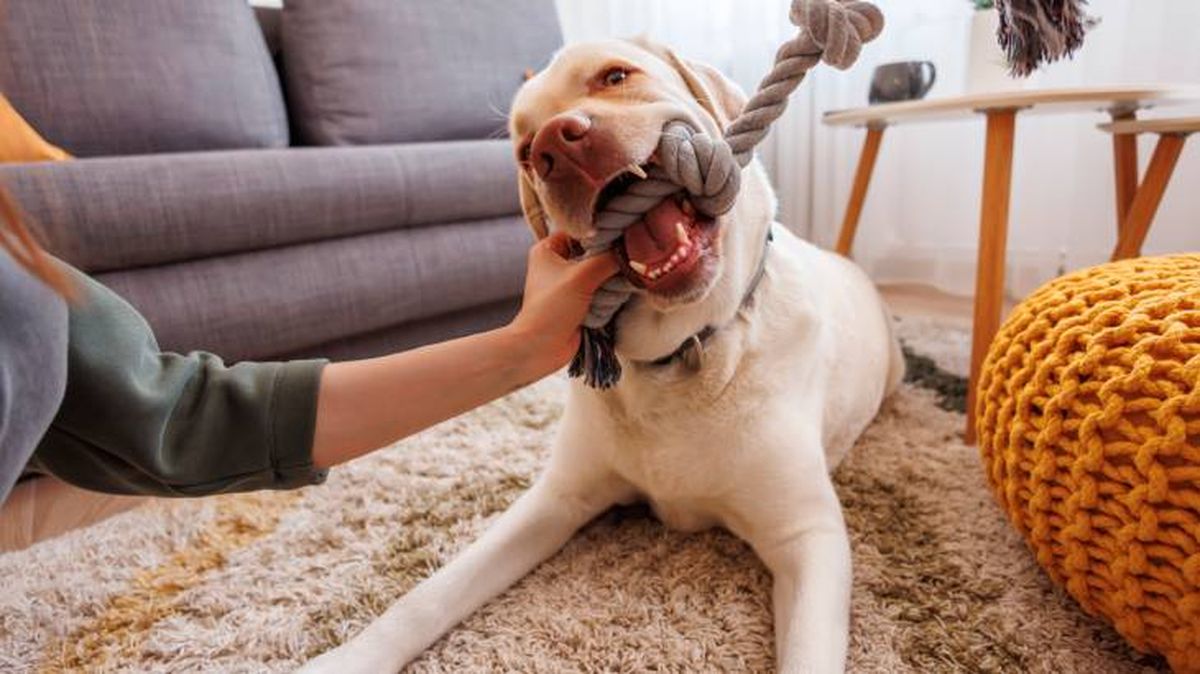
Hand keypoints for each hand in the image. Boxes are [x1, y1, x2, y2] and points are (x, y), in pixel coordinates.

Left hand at [508, 232, 619, 377]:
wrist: (541, 347)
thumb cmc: (552, 307)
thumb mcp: (582, 276)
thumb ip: (607, 259)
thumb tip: (631, 249)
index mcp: (548, 249)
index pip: (579, 230)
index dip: (600, 232)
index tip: (624, 234)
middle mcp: (557, 264)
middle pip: (592, 252)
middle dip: (610, 258)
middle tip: (629, 258)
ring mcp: (569, 284)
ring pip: (599, 273)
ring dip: (612, 279)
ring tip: (624, 279)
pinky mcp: (578, 302)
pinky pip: (600, 291)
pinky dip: (609, 293)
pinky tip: (620, 293)